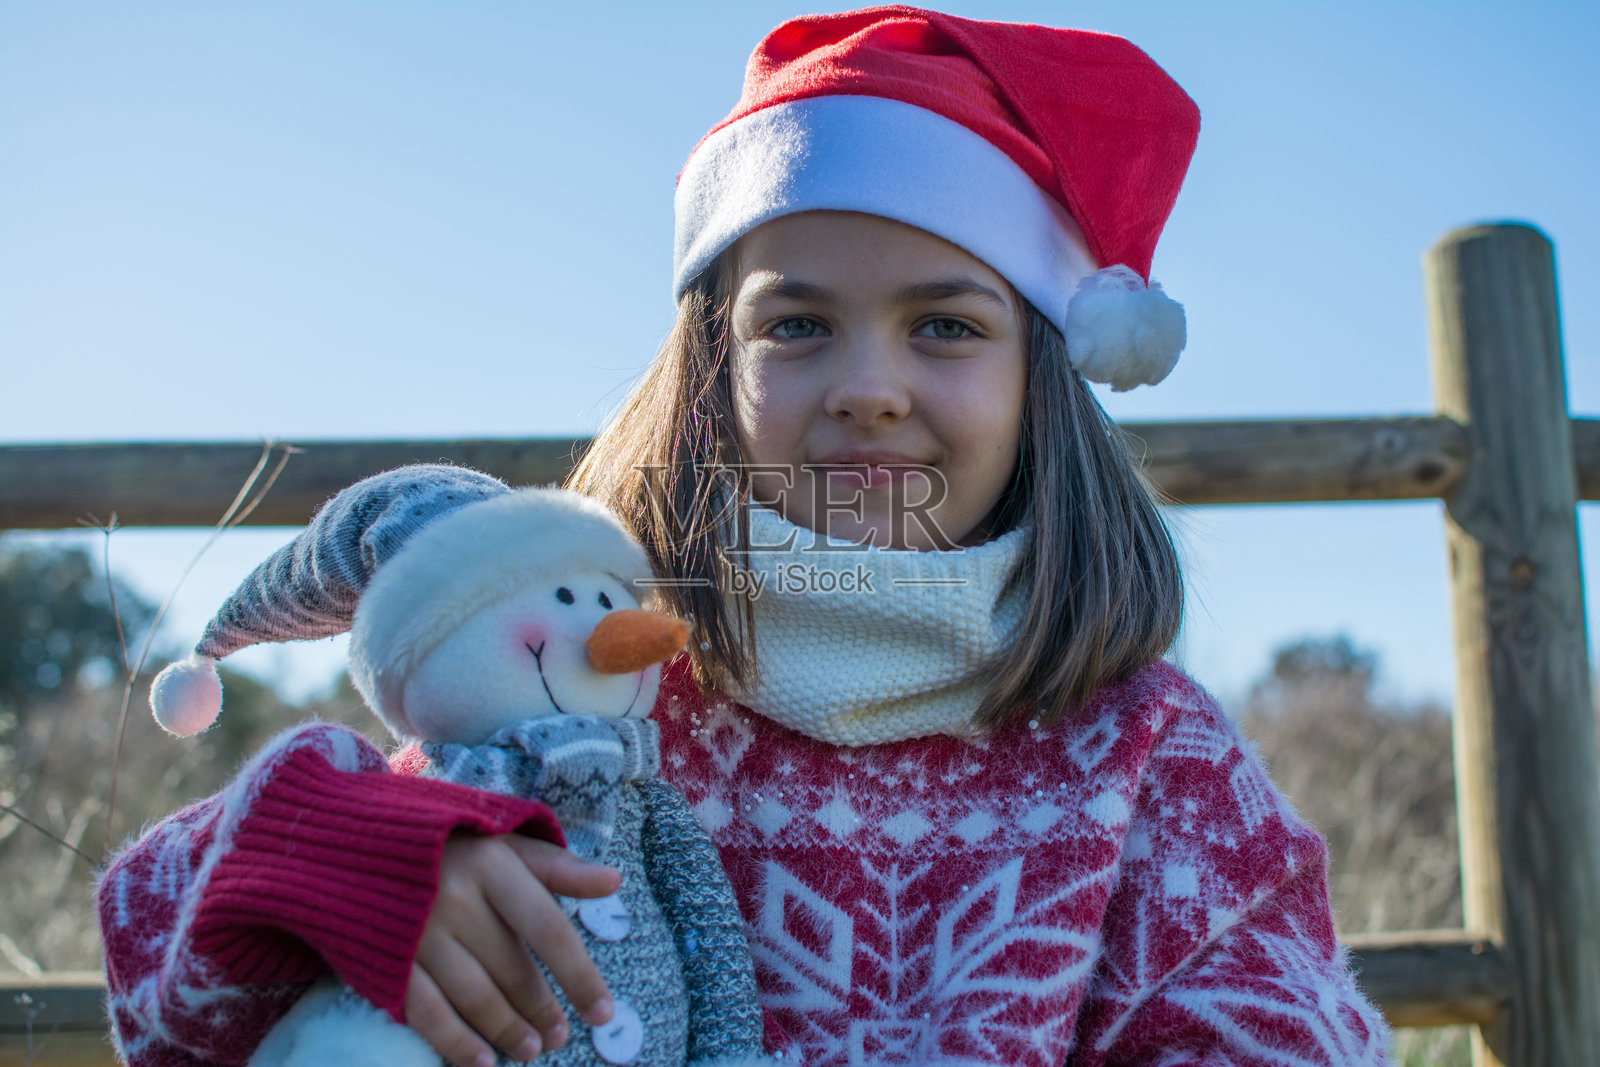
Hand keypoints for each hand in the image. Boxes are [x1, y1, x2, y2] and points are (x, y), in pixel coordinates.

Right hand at [407, 833, 620, 1066]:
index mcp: (493, 866)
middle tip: (560, 1036)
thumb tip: (614, 882)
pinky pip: (427, 1011)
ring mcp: (418, 933)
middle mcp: (456, 900)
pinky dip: (455, 1042)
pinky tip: (481, 1062)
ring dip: (507, 1030)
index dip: (580, 976)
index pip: (549, 930)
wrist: (351, 841)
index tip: (603, 1012)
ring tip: (532, 1050)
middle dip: (541, 1009)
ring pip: (474, 996)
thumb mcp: (502, 842)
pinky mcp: (387, 960)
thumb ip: (557, 867)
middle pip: (512, 969)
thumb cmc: (446, 843)